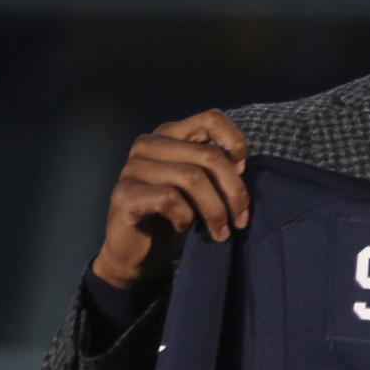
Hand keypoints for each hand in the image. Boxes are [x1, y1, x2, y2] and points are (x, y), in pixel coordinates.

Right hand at [92, 110, 251, 290]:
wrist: (136, 250)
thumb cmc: (174, 215)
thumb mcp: (201, 188)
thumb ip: (216, 169)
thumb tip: (240, 164)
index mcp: (171, 135)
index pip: (212, 119)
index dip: (236, 142)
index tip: (243, 171)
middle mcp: (149, 144)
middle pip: (210, 156)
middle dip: (235, 192)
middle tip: (241, 221)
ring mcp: (134, 167)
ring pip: (192, 178)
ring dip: (215, 211)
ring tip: (220, 232)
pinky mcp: (125, 193)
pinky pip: (170, 199)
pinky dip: (185, 217)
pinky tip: (183, 227)